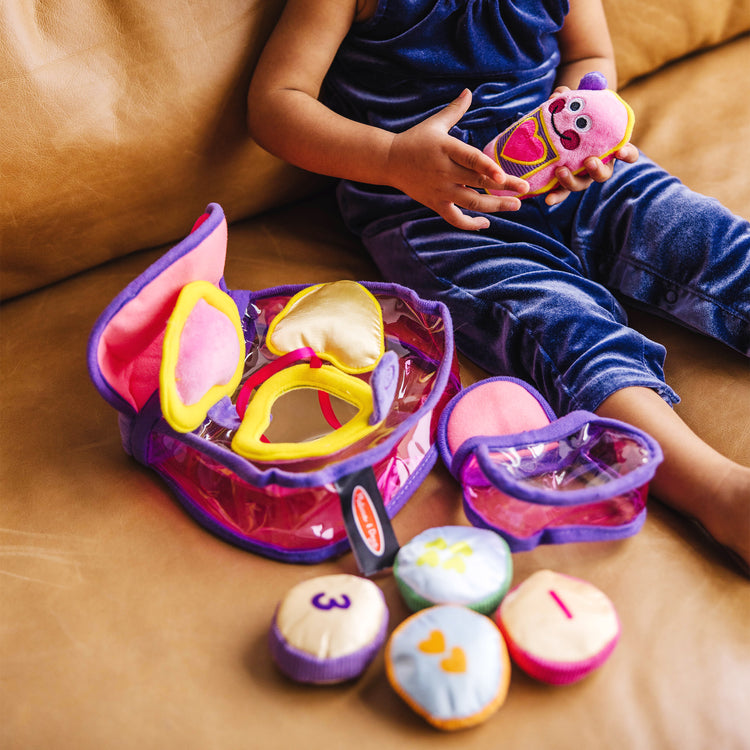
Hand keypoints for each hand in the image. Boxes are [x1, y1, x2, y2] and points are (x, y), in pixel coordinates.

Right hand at [387, 89, 528, 230]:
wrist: (389, 162)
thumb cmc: (415, 139)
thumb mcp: (435, 123)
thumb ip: (455, 110)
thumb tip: (468, 91)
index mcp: (447, 149)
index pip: (471, 159)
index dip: (488, 168)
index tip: (504, 176)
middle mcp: (445, 171)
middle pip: (477, 183)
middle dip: (503, 188)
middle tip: (526, 189)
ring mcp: (440, 190)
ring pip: (471, 203)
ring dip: (495, 207)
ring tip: (516, 205)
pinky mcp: (435, 203)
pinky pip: (455, 219)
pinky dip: (470, 224)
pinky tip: (486, 223)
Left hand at [543, 85, 638, 205]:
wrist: (561, 130)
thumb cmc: (576, 116)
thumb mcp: (576, 104)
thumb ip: (571, 96)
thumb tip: (559, 93)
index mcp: (609, 147)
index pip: (627, 153)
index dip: (627, 154)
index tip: (621, 151)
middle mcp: (598, 164)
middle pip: (603, 174)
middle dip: (598, 170)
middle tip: (590, 161)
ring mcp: (581, 175)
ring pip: (581, 184)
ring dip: (572, 181)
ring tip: (560, 171)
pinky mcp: (564, 181)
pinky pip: (561, 192)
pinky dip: (556, 196)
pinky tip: (547, 199)